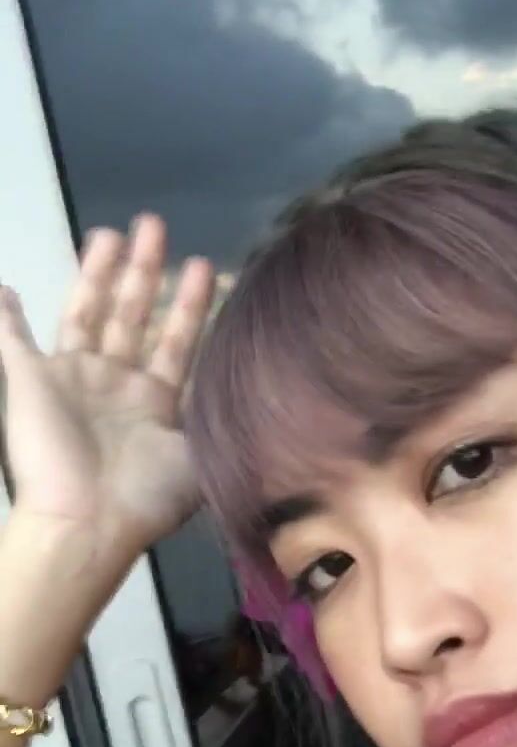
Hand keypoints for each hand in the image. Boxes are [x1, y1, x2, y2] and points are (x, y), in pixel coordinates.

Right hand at [0, 215, 215, 560]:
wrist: (88, 522)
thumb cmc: (148, 495)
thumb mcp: (202, 455)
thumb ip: (219, 417)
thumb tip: (260, 392)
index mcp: (156, 403)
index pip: (177, 341)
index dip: (190, 305)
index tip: (205, 266)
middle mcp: (115, 385)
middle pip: (131, 314)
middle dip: (144, 270)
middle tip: (155, 225)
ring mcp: (71, 379)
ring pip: (84, 312)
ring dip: (95, 273)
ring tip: (110, 233)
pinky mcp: (30, 379)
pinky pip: (12, 340)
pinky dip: (4, 315)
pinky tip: (4, 287)